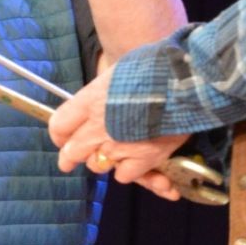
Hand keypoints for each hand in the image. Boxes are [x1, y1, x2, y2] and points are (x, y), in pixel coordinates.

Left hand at [48, 73, 186, 198]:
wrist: (186, 81)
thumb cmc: (154, 69)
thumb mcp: (117, 73)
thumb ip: (100, 94)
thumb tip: (92, 104)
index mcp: (91, 101)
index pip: (59, 126)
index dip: (59, 136)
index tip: (62, 140)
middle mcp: (98, 127)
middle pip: (72, 153)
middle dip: (71, 157)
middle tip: (69, 162)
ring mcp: (119, 146)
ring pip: (98, 165)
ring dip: (107, 160)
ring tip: (119, 149)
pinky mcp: (141, 160)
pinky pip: (124, 175)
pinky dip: (131, 169)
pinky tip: (141, 157)